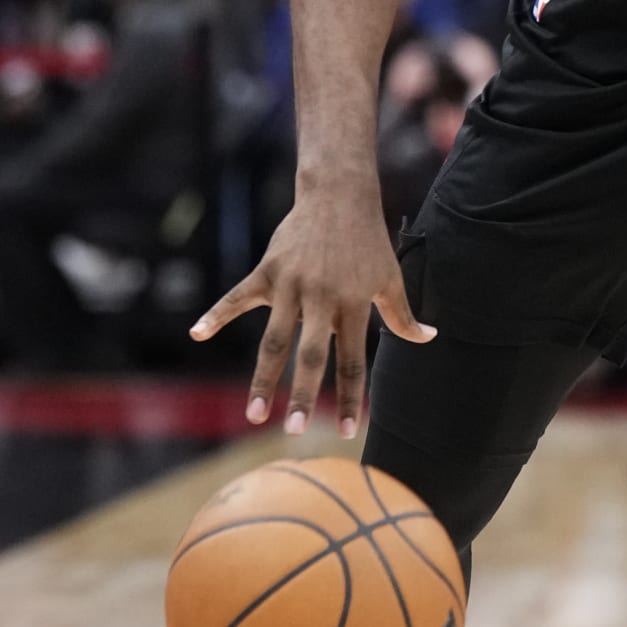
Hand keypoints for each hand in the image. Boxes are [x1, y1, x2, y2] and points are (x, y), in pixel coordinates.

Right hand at [189, 175, 434, 437]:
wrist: (339, 196)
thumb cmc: (368, 242)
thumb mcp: (390, 278)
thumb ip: (403, 315)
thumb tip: (428, 338)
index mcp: (352, 305)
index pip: (352, 361)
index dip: (351, 397)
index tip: (347, 431)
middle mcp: (321, 299)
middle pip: (310, 355)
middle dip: (303, 394)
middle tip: (295, 431)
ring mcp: (291, 285)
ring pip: (274, 338)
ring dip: (263, 378)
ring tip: (254, 414)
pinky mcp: (268, 270)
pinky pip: (238, 297)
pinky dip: (217, 314)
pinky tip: (198, 334)